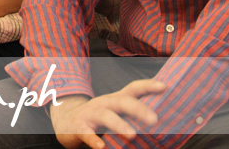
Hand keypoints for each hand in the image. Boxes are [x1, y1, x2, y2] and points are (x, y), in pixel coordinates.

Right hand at [49, 79, 165, 148]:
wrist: (64, 120)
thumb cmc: (96, 118)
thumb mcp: (114, 111)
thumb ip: (131, 115)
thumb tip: (160, 123)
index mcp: (114, 100)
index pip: (133, 89)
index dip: (148, 86)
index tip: (164, 87)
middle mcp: (104, 103)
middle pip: (122, 101)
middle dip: (138, 109)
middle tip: (154, 120)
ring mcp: (90, 114)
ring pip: (105, 115)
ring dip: (119, 125)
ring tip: (132, 136)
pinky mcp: (78, 127)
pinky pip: (87, 133)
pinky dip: (94, 140)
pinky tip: (102, 147)